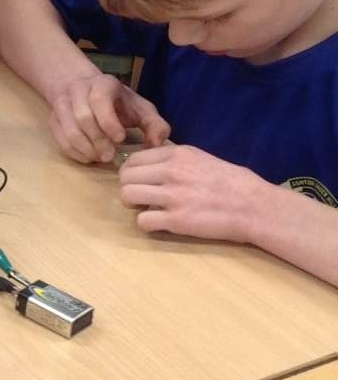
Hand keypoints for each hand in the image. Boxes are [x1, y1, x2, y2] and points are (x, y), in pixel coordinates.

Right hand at [48, 72, 169, 164]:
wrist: (86, 90)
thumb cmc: (119, 104)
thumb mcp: (141, 108)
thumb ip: (154, 124)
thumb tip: (156, 143)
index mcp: (103, 84)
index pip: (98, 100)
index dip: (108, 122)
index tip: (120, 139)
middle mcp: (78, 90)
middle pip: (82, 118)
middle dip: (98, 140)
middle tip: (110, 156)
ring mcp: (62, 105)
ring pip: (69, 130)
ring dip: (86, 149)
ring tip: (99, 157)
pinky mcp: (53, 120)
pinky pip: (60, 139)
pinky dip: (74, 153)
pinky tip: (88, 156)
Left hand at [118, 144, 271, 243]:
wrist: (255, 206)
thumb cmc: (234, 184)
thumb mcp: (203, 159)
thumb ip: (177, 162)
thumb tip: (154, 166)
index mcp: (178, 155)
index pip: (134, 159)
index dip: (132, 173)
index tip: (141, 182)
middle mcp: (171, 171)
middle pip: (125, 177)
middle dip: (129, 188)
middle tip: (142, 198)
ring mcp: (173, 196)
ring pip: (127, 196)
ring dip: (132, 206)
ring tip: (147, 210)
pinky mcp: (176, 220)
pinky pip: (141, 222)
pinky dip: (146, 225)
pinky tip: (160, 224)